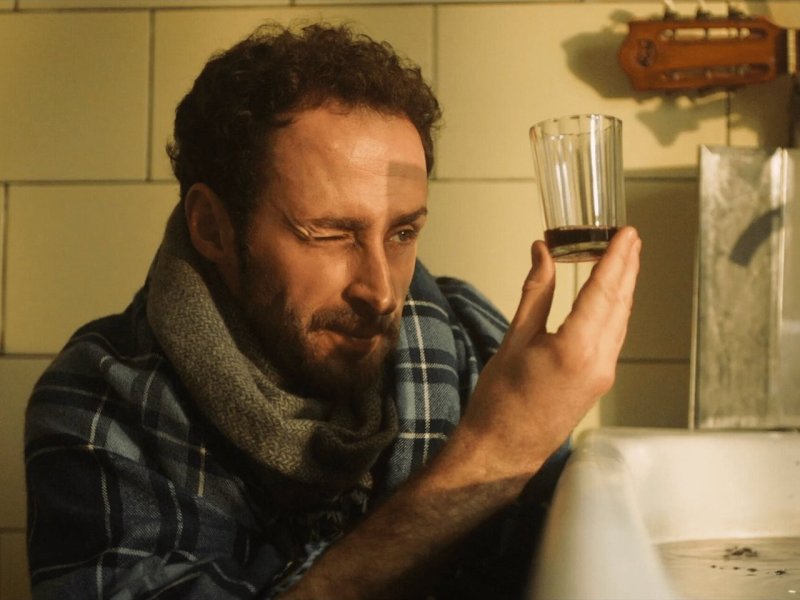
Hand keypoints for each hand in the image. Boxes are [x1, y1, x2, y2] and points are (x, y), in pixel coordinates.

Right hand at [439, 226, 641, 485]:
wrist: (503, 449)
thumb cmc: (501, 399)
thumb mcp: (515, 338)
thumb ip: (536, 292)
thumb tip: (543, 253)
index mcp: (576, 348)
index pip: (603, 291)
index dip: (616, 258)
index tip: (626, 233)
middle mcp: (599, 361)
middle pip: (620, 303)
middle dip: (628, 267)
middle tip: (631, 238)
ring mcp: (603, 374)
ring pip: (621, 320)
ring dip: (624, 288)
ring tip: (625, 260)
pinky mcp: (599, 381)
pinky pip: (614, 337)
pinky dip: (615, 310)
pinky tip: (610, 297)